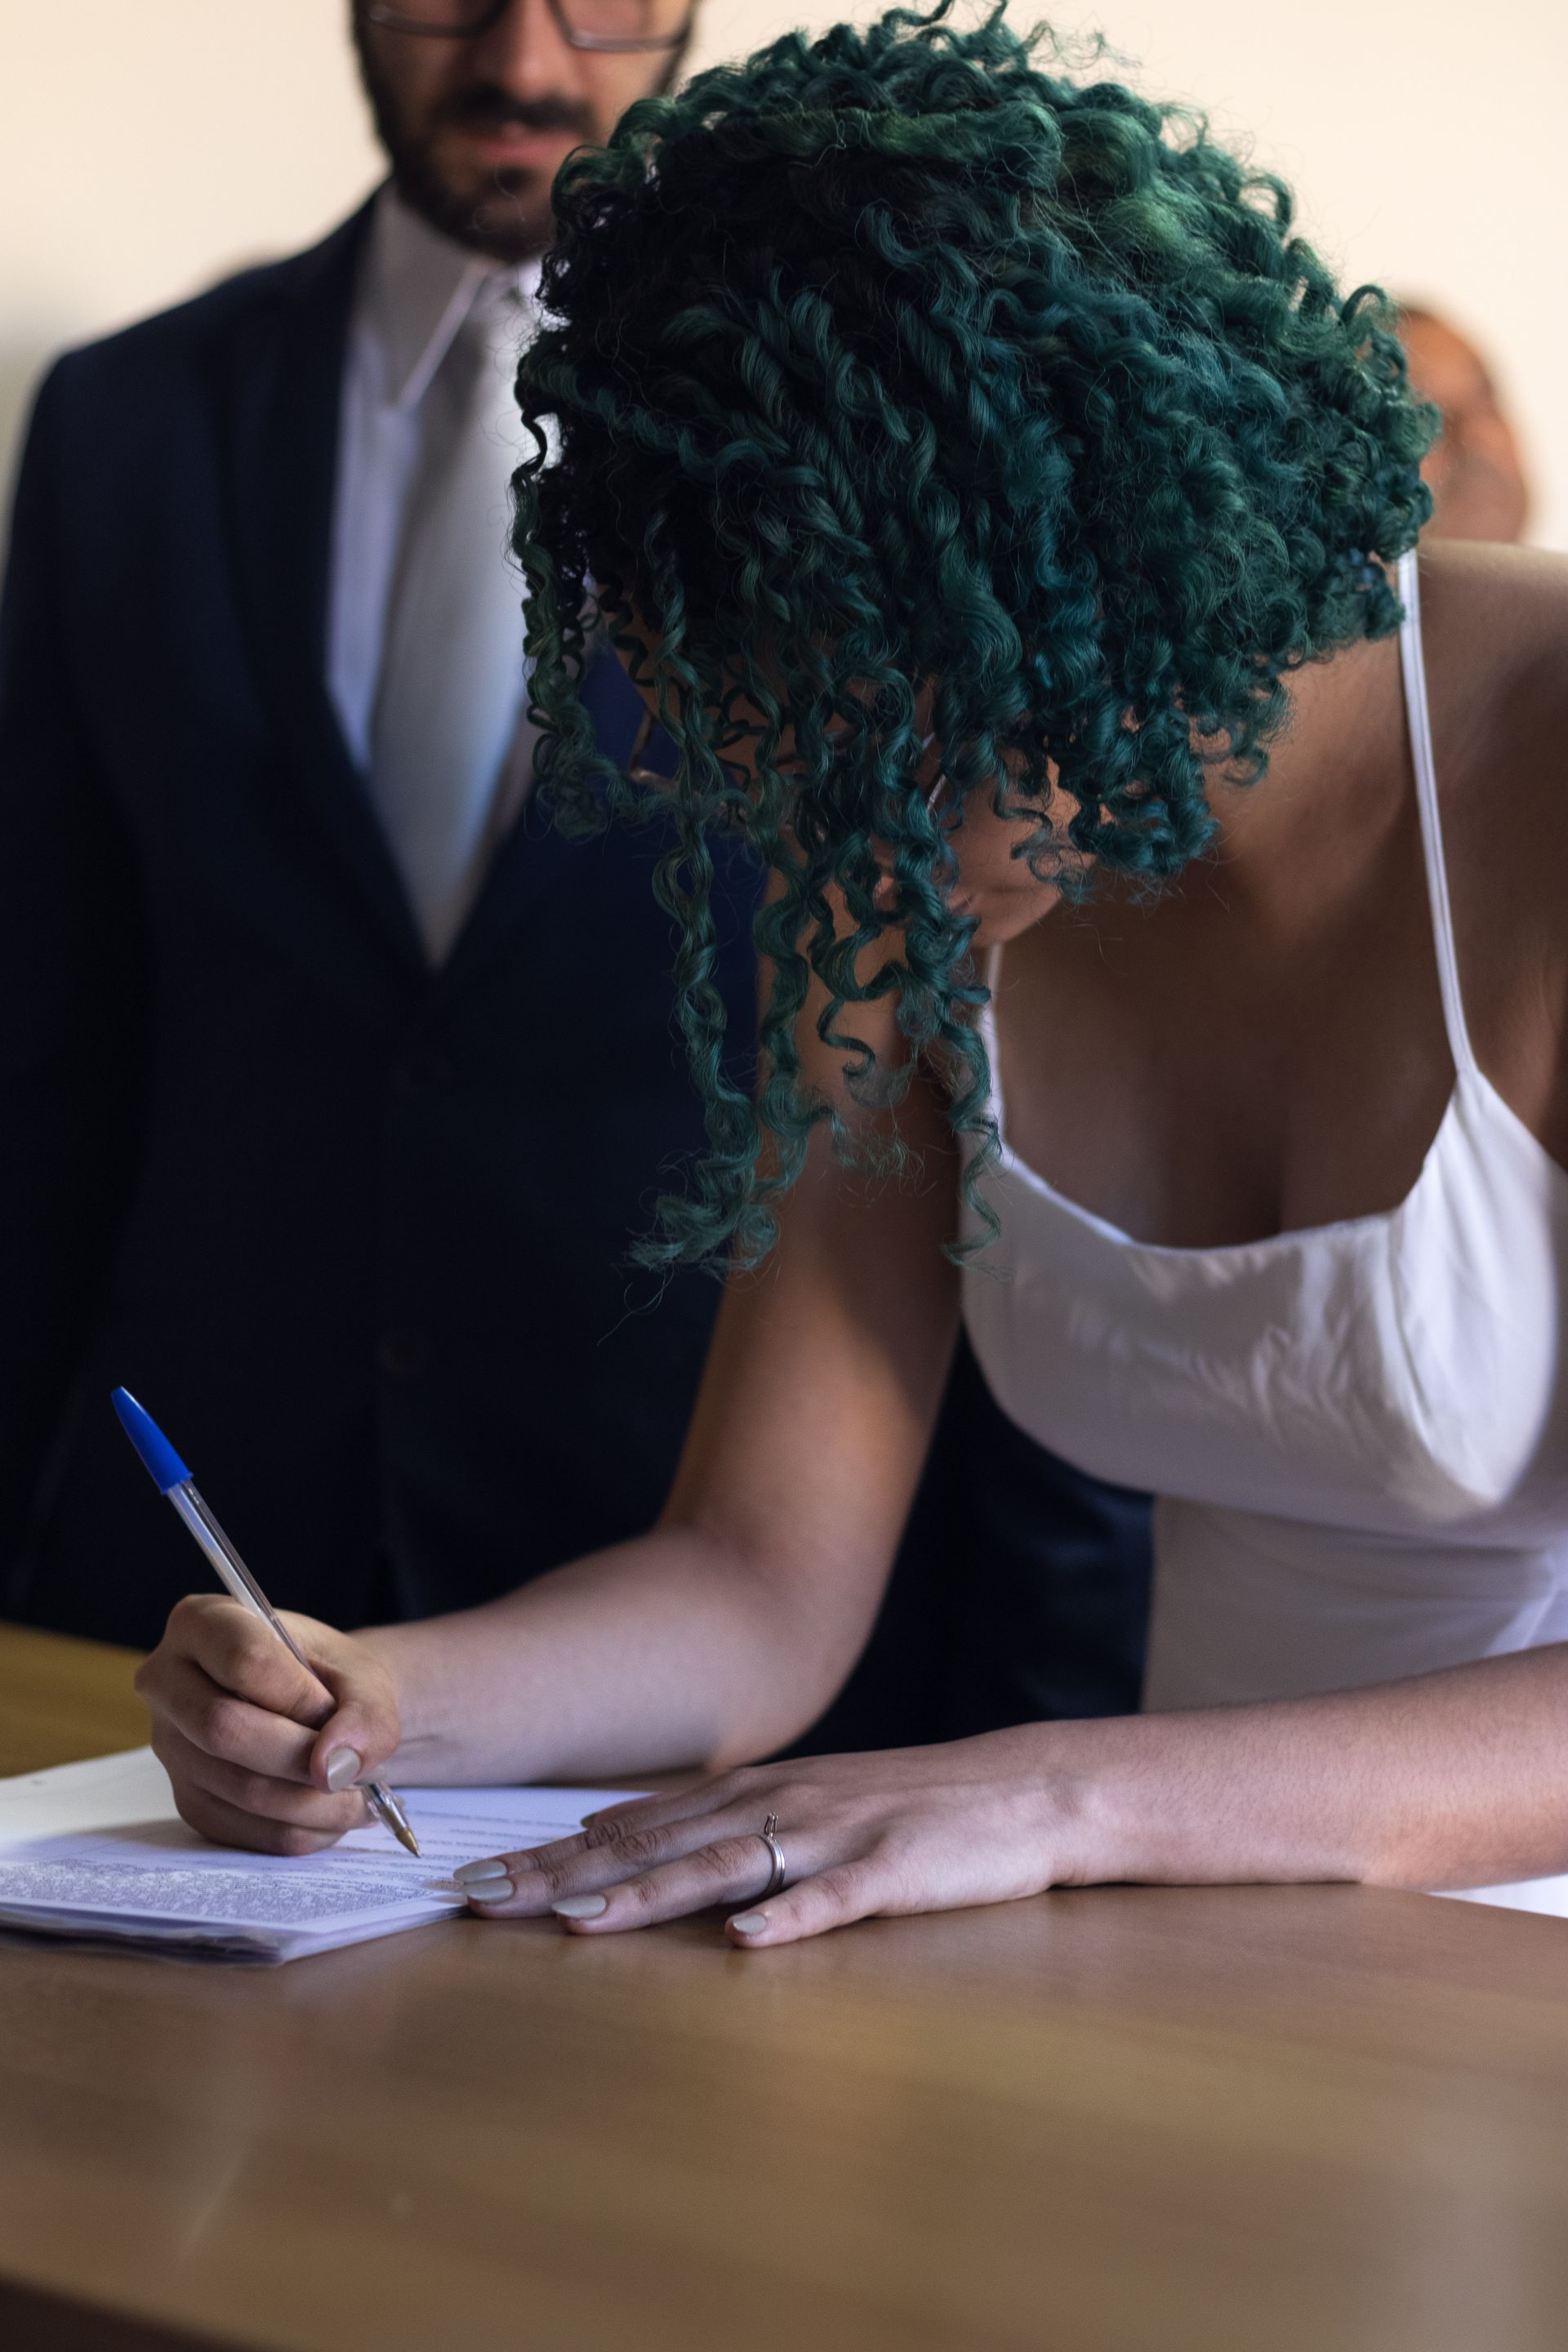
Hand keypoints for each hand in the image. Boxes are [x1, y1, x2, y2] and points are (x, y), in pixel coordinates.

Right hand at [135, 1595, 401, 1855]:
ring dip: (315, 1802)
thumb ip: (365, 1713)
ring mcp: (171, 1748)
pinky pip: (247, 1831)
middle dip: (301, 1755)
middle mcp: (168, 1683)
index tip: (332, 1708)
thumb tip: (335, 1767)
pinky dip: (305, 1829)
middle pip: (223, 1729)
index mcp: (201, 1623)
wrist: (321, 1711)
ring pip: (241, 1789)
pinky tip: (332, 1809)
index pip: (243, 1659)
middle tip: (353, 1767)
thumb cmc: (329, 1678)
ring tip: (359, 1791)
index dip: (299, 1694)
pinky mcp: (189, 1801)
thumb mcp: (362, 1675)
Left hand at [450, 1728, 1090, 1946]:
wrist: (1026, 1790)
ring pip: (725, 1867)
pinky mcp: (893, 1871)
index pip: (633, 1825)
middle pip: (656, 1843)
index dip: (552, 1854)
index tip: (475, 1884)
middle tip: (483, 1903)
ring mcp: (837, 1836)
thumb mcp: (803, 1801)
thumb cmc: (909, 1805)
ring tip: (578, 1922)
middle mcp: (781, 1804)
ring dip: (648, 1894)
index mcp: (755, 1792)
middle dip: (564, 1874)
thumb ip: (717, 1821)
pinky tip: (744, 1945)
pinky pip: (833, 1900)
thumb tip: (616, 1837)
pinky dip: (787, 1920)